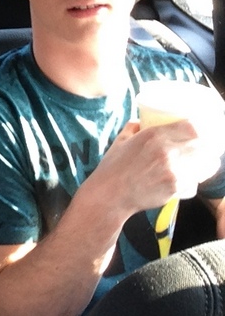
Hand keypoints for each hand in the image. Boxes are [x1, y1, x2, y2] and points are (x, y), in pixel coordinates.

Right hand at [91, 120, 220, 214]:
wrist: (109, 194)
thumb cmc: (112, 167)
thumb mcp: (120, 140)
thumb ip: (133, 127)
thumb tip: (141, 121)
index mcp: (154, 135)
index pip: (191, 126)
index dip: (199, 129)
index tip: (198, 133)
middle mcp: (167, 150)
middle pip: (203, 145)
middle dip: (206, 148)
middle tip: (203, 150)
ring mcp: (174, 170)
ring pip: (205, 166)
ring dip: (204, 166)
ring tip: (197, 167)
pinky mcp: (176, 188)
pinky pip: (194, 185)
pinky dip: (190, 185)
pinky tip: (180, 184)